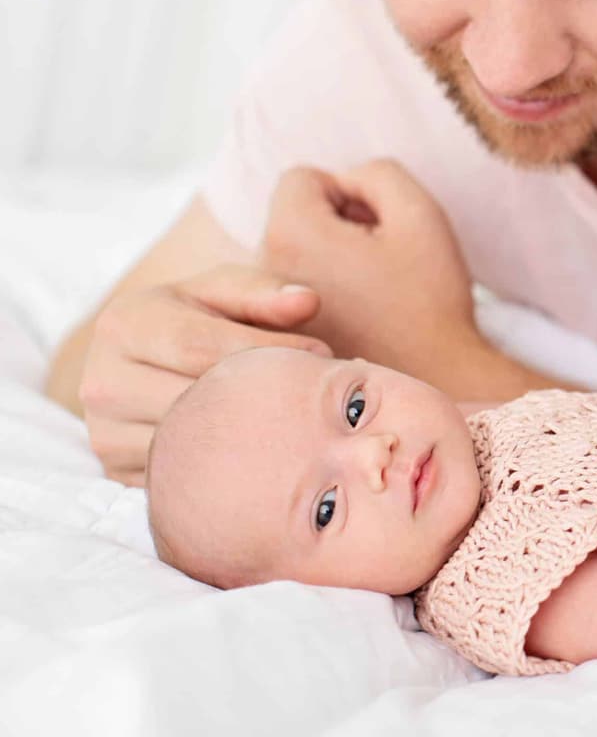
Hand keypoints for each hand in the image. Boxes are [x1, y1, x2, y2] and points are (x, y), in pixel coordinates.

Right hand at [78, 266, 331, 484]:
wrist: (143, 360)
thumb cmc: (196, 317)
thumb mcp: (224, 290)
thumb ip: (263, 292)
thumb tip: (307, 301)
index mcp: (125, 325)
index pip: (201, 346)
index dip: (269, 350)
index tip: (320, 353)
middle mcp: (103, 382)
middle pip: (196, 400)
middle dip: (266, 397)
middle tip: (322, 396)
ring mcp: (105, 433)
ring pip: (192, 445)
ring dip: (254, 437)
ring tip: (303, 422)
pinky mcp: (119, 472)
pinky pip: (185, 477)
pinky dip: (230, 468)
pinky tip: (270, 453)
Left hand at [259, 159, 482, 379]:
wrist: (436, 382)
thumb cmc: (429, 301)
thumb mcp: (420, 216)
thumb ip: (378, 175)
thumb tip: (347, 182)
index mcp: (293, 233)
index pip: (302, 179)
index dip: (349, 192)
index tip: (378, 228)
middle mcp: (265, 269)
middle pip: (293, 216)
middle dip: (336, 224)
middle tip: (382, 259)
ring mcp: (266, 311)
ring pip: (294, 255)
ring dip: (329, 259)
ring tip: (373, 292)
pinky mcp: (279, 339)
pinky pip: (293, 294)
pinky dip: (323, 294)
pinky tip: (360, 317)